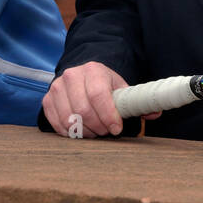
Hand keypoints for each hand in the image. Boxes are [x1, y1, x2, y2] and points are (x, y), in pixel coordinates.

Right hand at [42, 61, 158, 137]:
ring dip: (84, 131)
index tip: (116, 128)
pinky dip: (70, 133)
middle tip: (106, 132)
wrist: (83, 76)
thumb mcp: (122, 89)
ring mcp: (57, 87)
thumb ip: (138, 101)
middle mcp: (72, 76)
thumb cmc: (105, 86)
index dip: (108, 116)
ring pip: (68, 119)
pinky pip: (56, 123)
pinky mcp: (48, 99)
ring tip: (94, 131)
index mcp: (93, 70)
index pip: (98, 95)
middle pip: (82, 110)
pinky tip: (81, 131)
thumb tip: (155, 113)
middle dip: (97, 127)